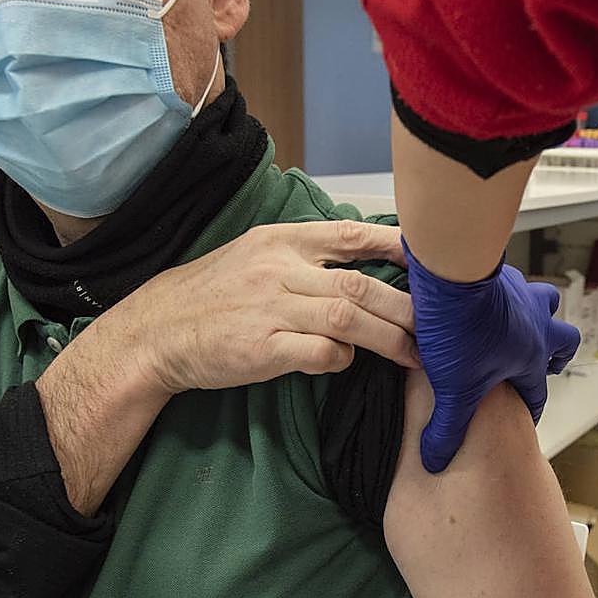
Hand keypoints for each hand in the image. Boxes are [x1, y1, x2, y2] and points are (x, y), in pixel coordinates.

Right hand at [111, 220, 418, 394]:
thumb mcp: (255, 258)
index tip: (432, 260)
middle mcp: (278, 270)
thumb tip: (362, 266)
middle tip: (439, 325)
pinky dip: (341, 358)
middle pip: (358, 283)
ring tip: (416, 355)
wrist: (158, 332)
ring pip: (347, 317)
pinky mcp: (262, 348)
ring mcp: (270, 308)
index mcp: (280, 241)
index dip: (396, 245)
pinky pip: (320, 352)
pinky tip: (345, 362)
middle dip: (406, 307)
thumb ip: (305, 259)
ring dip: (389, 338)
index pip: (350, 234)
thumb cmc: (214, 297)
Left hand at [404, 239, 580, 472]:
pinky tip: (484, 297)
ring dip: (538, 314)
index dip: (531, 409)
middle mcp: (534, 325)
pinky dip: (506, 292)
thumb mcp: (453, 389)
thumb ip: (447, 428)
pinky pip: (514, 282)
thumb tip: (436, 461)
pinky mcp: (500, 272)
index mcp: (529, 357)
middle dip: (557, 353)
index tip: (524, 419)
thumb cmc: (459, 329)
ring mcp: (521, 295)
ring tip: (517, 323)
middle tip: (542, 361)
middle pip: (564, 339)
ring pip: (546, 303)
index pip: (537, 391)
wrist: (452, 272)